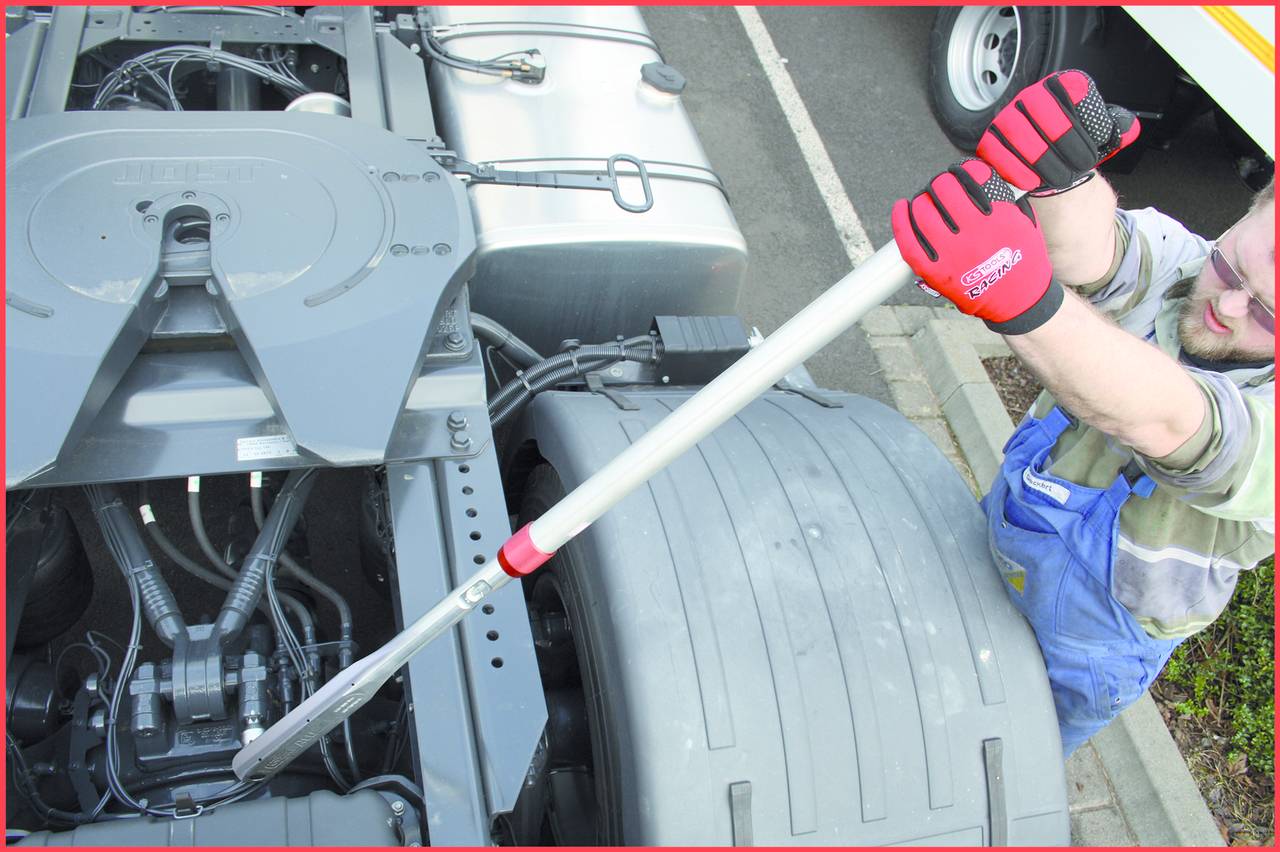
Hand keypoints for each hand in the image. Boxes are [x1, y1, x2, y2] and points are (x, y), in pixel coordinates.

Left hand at [890, 159, 1062, 333]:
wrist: (1019, 300)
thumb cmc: (1022, 257)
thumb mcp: (1023, 221)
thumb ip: (1004, 198)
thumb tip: (979, 175)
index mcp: (998, 217)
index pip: (972, 176)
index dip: (964, 169)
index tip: (962, 171)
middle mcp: (974, 233)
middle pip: (943, 191)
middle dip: (940, 183)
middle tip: (940, 187)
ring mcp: (952, 254)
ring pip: (923, 212)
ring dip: (922, 199)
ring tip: (924, 199)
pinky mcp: (936, 272)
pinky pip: (909, 242)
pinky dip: (901, 221)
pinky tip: (901, 207)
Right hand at [976, 70, 1139, 193]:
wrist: (1052, 169)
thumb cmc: (1075, 150)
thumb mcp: (1100, 137)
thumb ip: (1117, 129)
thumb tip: (1128, 128)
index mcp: (1060, 88)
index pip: (1073, 87)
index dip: (1084, 117)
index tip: (1094, 145)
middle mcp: (1030, 98)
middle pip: (1041, 108)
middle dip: (1063, 140)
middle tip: (1079, 165)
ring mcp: (1006, 119)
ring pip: (1018, 130)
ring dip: (1042, 157)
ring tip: (1059, 176)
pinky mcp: (989, 144)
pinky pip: (998, 153)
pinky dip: (1017, 170)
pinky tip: (1034, 182)